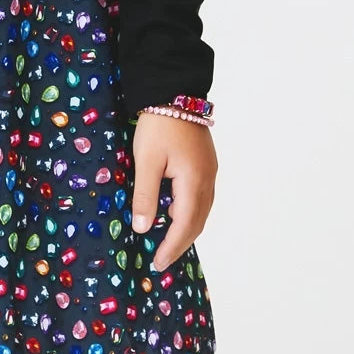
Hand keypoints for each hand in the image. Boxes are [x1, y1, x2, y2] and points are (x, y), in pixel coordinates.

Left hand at [130, 112, 216, 271]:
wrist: (174, 90)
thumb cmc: (158, 125)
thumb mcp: (146, 161)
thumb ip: (146, 196)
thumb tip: (143, 228)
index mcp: (194, 182)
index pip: (184, 225)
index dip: (172, 247)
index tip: (158, 263)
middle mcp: (207, 180)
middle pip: (197, 221)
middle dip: (180, 242)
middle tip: (163, 259)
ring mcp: (210, 171)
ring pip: (202, 210)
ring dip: (186, 228)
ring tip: (168, 241)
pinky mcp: (206, 163)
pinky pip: (201, 197)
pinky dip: (189, 212)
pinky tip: (174, 213)